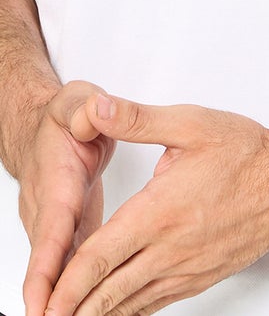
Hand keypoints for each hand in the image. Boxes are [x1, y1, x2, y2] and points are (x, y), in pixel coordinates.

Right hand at [18, 81, 115, 315]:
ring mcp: (56, 226)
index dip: (47, 271)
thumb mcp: (77, 101)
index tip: (44, 307)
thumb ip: (85, 108)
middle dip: (51, 304)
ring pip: (58, 271)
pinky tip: (97, 312)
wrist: (47, 128)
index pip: (51, 231)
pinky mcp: (69, 232)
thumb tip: (93, 112)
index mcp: (57, 183)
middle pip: (49, 266)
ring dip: (66, 303)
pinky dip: (78, 291)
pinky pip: (71, 265)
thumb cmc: (64, 118)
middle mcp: (50, 212)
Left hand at [42, 92, 268, 315]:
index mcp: (161, 212)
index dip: (66, 283)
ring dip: (98, 315)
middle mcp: (171, 249)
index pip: (99, 258)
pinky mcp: (202, 276)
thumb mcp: (191, 123)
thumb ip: (139, 119)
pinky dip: (129, 312)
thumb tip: (99, 109)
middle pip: (108, 292)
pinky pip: (156, 303)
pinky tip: (115, 313)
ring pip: (131, 304)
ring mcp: (188, 269)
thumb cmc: (247, 152)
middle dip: (72, 309)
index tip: (43, 298)